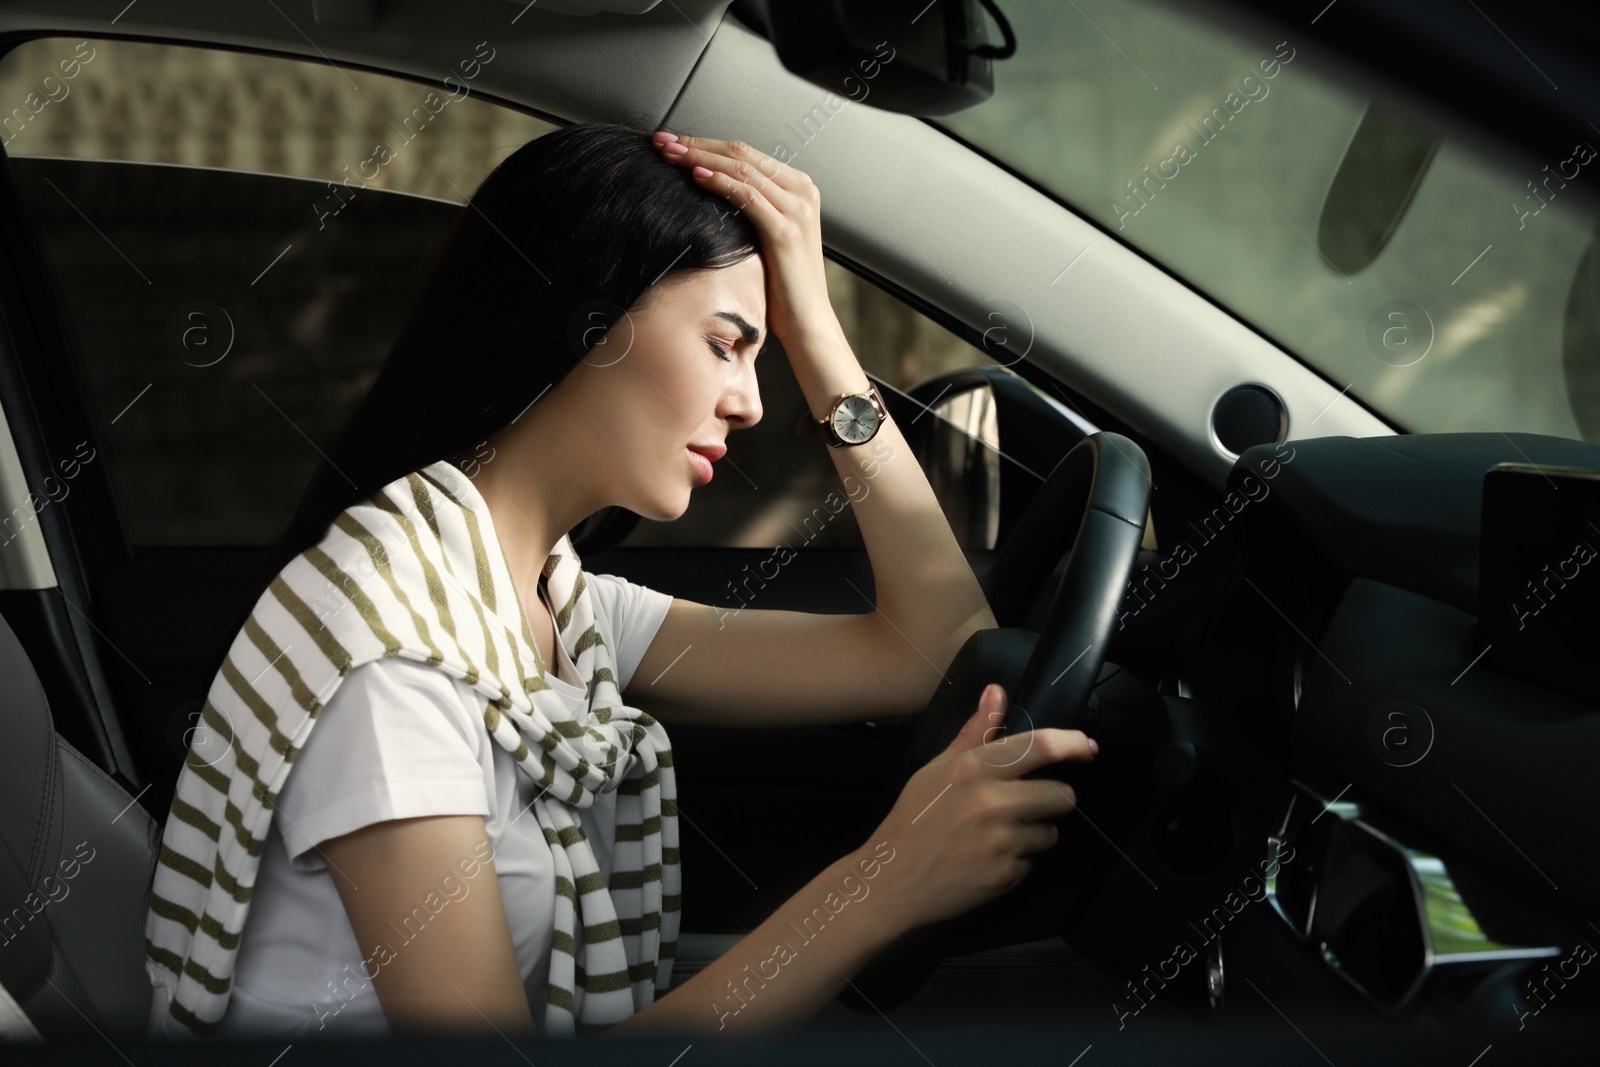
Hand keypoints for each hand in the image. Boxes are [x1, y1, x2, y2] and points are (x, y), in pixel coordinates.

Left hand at [650, 131, 833, 349]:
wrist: (808, 321)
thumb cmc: (784, 285)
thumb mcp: (769, 236)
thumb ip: (753, 208)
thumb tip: (711, 190)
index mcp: (799, 188)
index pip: (747, 154)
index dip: (707, 143)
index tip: (674, 142)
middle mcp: (802, 191)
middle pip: (742, 154)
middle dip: (698, 144)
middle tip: (664, 142)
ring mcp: (796, 209)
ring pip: (742, 169)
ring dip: (701, 158)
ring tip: (670, 155)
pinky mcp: (786, 232)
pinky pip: (747, 196)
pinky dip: (719, 182)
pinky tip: (695, 175)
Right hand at [870, 683, 1096, 928]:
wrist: (892, 881)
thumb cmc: (914, 821)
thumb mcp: (938, 769)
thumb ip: (975, 732)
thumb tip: (996, 692)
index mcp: (973, 769)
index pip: (1040, 746)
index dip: (1072, 744)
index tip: (1086, 748)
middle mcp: (991, 802)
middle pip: (1062, 794)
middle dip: (1052, 799)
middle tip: (1026, 804)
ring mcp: (1001, 841)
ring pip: (1051, 832)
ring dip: (1034, 833)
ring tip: (998, 836)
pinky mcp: (1006, 875)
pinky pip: (1034, 862)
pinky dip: (1018, 861)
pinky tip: (988, 859)